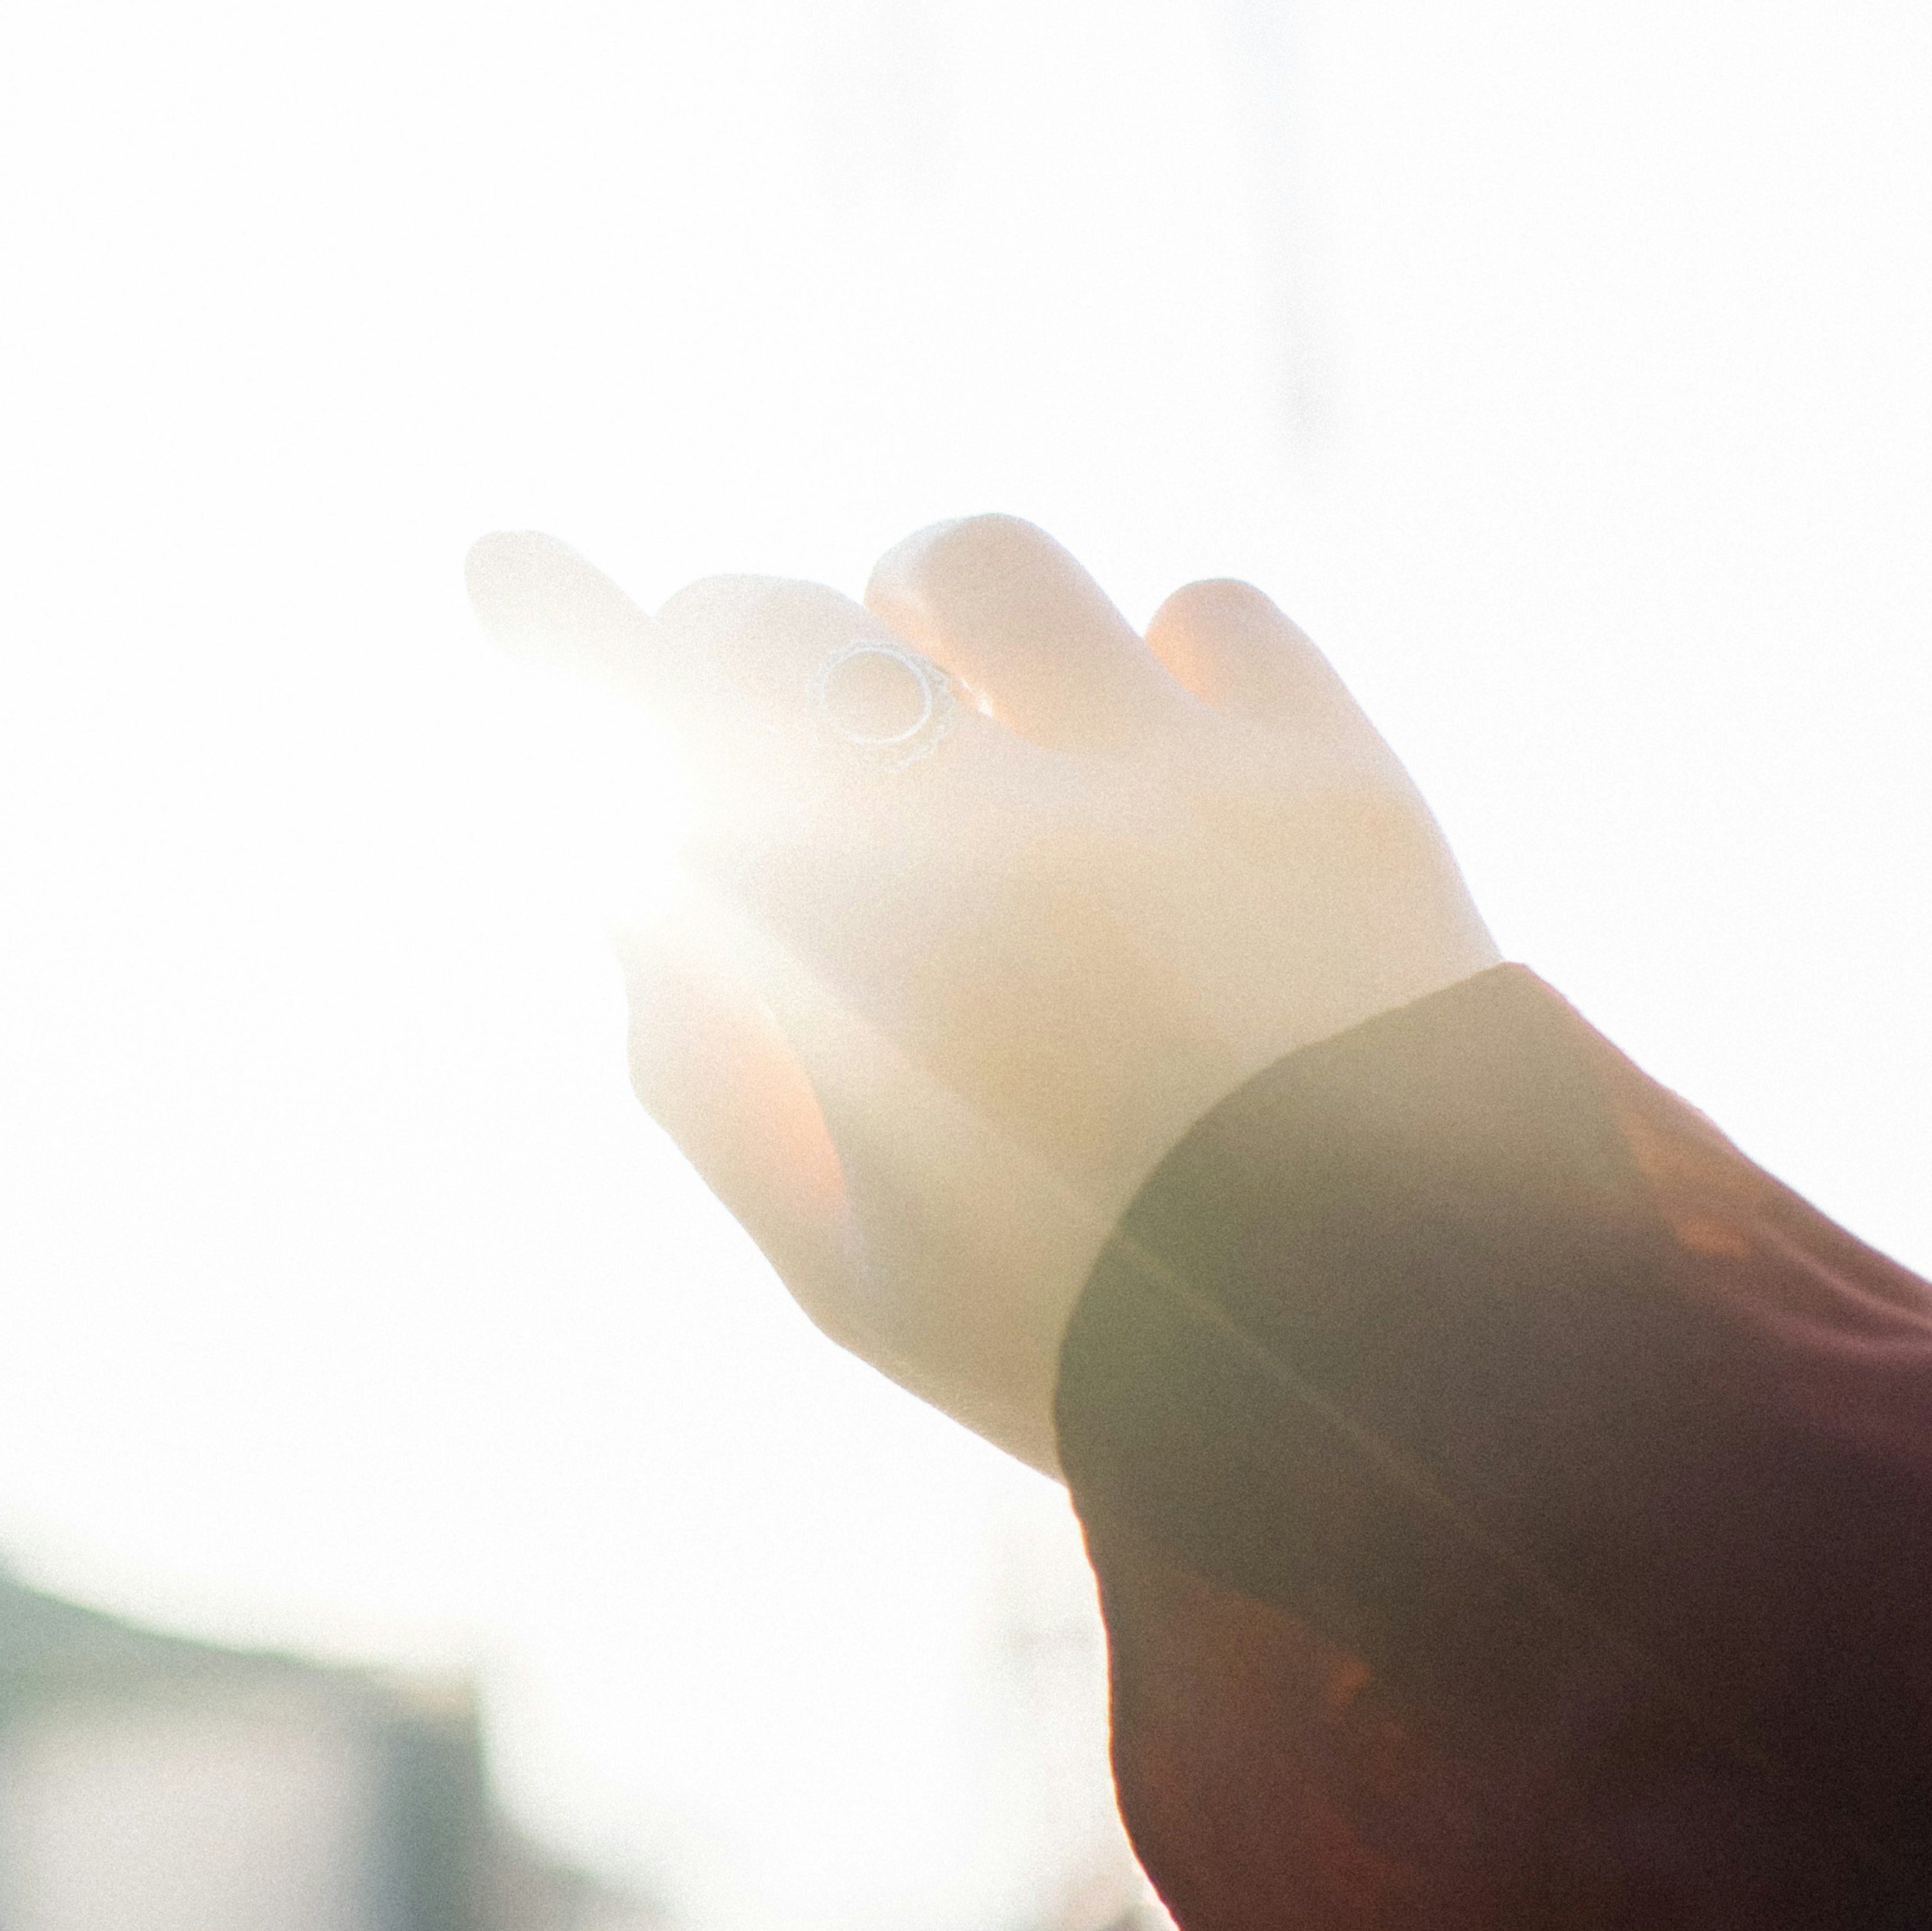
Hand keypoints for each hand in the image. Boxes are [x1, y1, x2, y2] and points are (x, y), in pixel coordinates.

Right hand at [469, 515, 1497, 1473]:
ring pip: (983, 567)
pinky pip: (1206, 612)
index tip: (504, 556)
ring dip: (929, 603)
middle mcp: (1005, 831)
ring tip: (956, 683)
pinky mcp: (1335, 771)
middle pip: (784, 631)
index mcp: (861, 968)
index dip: (566, 642)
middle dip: (732, 648)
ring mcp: (1181, 781)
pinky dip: (1155, 657)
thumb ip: (710, 1073)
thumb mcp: (848, 1266)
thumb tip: (632, 880)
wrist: (1428, 1374)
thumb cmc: (1090, 1339)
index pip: (659, 745)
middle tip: (750, 702)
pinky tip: (1157, 748)